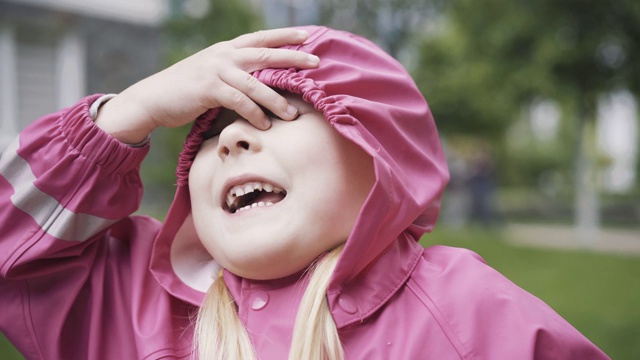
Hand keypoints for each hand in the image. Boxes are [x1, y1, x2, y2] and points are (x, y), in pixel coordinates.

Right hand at [95, 28, 318, 143]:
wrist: (153, 98)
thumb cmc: (185, 91)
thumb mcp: (212, 74)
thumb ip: (233, 74)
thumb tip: (258, 84)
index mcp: (226, 50)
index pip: (260, 38)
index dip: (283, 36)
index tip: (306, 36)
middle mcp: (223, 55)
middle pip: (264, 54)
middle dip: (292, 58)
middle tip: (316, 63)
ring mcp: (215, 70)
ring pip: (255, 83)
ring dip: (276, 100)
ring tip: (292, 114)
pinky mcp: (208, 88)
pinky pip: (239, 101)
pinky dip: (254, 113)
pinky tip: (264, 125)